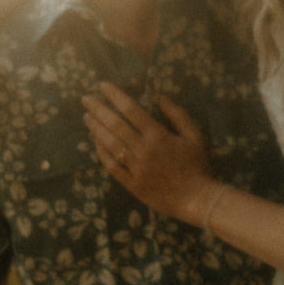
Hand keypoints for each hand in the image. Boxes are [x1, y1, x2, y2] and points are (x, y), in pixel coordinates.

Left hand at [82, 82, 218, 225]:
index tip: (102, 85)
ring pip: (111, 144)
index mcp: (158, 135)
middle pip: (116, 125)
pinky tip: (95, 142)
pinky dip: (102, 153)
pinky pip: (112, 167)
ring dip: (96, 129)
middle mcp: (143, 150)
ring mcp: (136, 168)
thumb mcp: (195, 135)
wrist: (197, 199)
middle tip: (86, 99)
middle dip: (99, 109)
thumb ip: (178, 115)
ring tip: (87, 117)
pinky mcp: (132, 184)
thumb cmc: (198, 165)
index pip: (131, 110)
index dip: (115, 96)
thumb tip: (159, 97)